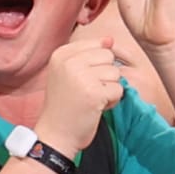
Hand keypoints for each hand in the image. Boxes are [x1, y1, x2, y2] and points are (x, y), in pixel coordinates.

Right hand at [36, 22, 124, 160]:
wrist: (56, 134)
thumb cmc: (64, 104)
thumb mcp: (67, 72)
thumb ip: (88, 54)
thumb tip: (110, 39)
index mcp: (61, 54)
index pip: (97, 45)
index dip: (97, 64)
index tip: (81, 80)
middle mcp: (69, 62)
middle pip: (108, 57)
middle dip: (105, 75)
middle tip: (89, 91)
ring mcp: (81, 76)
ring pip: (115, 73)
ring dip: (109, 89)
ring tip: (92, 99)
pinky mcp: (95, 93)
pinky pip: (118, 89)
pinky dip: (112, 101)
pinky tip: (97, 107)